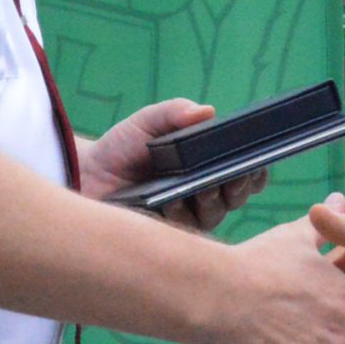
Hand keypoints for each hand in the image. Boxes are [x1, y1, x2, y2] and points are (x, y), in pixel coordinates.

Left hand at [81, 97, 266, 232]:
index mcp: (207, 164)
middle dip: (239, 184)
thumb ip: (176, 113)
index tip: (256, 162)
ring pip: (217, 213)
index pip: (246, 171)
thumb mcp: (149, 122)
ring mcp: (189, 214)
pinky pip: (187, 228)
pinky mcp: (168, 232)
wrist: (88, 173)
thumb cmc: (123, 146)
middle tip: (234, 174)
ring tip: (203, 187)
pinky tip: (173, 201)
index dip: (256, 169)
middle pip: (238, 194)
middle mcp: (205, 192)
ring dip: (213, 199)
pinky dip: (184, 213)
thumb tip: (208, 111)